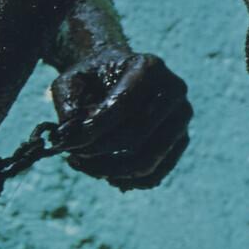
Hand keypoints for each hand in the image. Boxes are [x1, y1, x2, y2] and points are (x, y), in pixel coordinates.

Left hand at [50, 47, 193, 189]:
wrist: (113, 76)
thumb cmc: (90, 79)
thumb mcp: (69, 82)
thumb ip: (67, 106)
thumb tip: (72, 137)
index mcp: (149, 67)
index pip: (123, 105)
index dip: (93, 129)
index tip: (67, 143)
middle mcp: (174, 91)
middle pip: (136, 136)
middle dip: (98, 153)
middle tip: (72, 156)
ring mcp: (181, 118)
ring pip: (147, 161)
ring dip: (109, 171)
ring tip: (83, 165)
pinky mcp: (180, 140)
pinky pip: (156, 174)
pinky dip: (127, 181)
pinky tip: (103, 174)